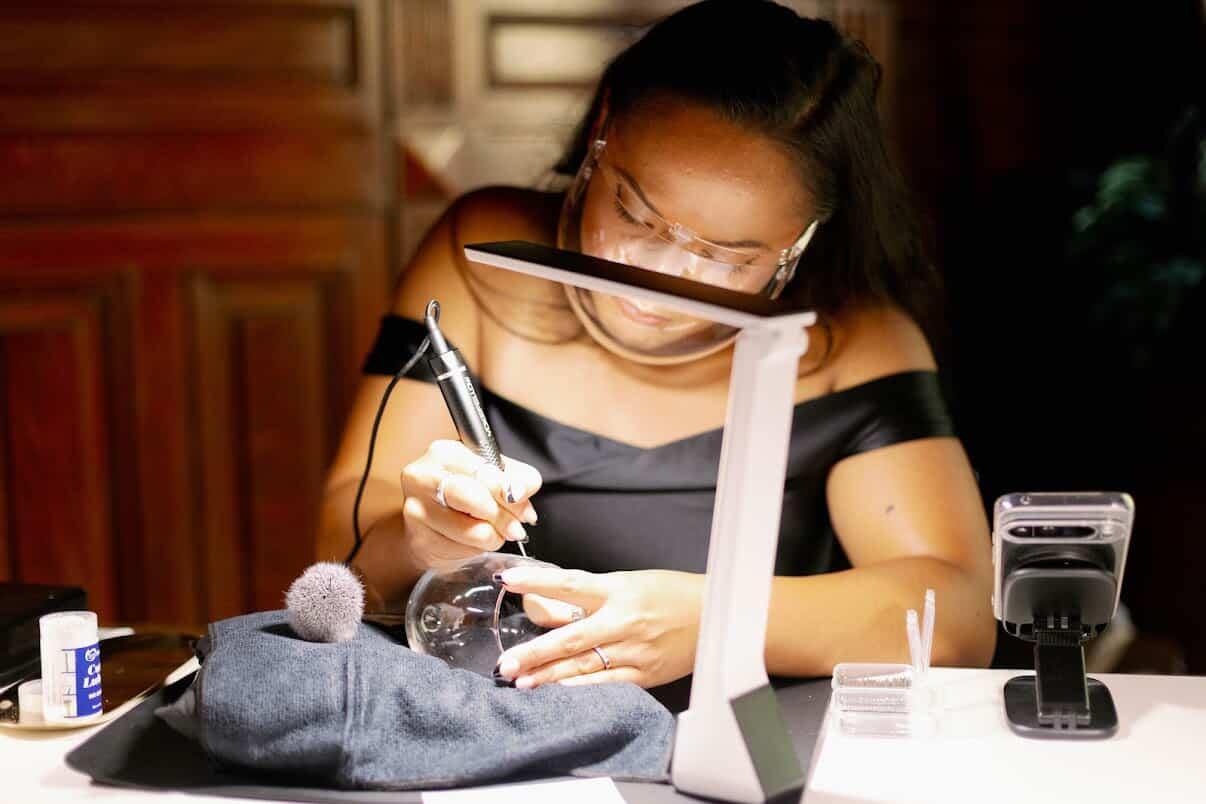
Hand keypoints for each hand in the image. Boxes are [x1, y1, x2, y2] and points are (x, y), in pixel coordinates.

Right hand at [399, 439, 540, 570]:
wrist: (428, 528)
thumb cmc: (461, 498)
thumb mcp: (491, 477)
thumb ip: (515, 477)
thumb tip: (522, 489)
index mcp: (444, 452)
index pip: (486, 471)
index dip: (510, 491)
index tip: (522, 503)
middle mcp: (424, 476)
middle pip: (476, 498)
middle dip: (503, 517)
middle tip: (515, 527)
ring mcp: (417, 508)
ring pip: (473, 529)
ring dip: (493, 537)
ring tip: (494, 534)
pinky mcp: (419, 538)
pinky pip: (462, 549)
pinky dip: (476, 549)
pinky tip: (471, 542)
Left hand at [494, 567, 704, 688]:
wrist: (715, 614)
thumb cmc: (670, 593)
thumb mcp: (628, 583)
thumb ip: (587, 597)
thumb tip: (544, 605)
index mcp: (619, 589)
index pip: (569, 583)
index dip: (536, 581)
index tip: (506, 580)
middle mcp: (624, 621)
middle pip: (570, 637)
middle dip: (534, 652)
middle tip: (505, 664)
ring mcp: (634, 651)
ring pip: (584, 666)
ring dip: (549, 676)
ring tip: (521, 682)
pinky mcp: (644, 675)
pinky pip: (605, 683)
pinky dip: (579, 688)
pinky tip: (557, 691)